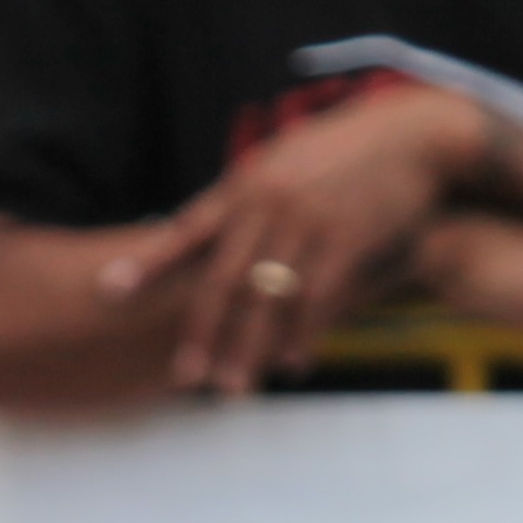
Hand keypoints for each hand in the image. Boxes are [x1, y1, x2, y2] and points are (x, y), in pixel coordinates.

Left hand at [106, 85, 489, 395]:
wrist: (412, 134)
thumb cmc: (344, 152)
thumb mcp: (286, 161)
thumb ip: (247, 198)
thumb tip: (205, 233)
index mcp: (247, 184)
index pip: (186, 229)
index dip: (148, 264)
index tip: (109, 292)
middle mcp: (269, 202)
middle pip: (223, 279)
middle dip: (201, 333)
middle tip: (185, 378)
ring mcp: (308, 221)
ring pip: (267, 298)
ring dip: (249, 349)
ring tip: (234, 387)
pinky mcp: (347, 239)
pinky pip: (316, 300)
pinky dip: (303, 337)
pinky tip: (293, 364)